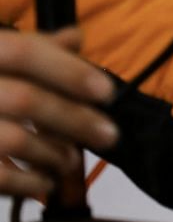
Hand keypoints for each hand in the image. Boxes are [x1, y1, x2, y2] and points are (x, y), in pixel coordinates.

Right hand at [0, 27, 117, 199]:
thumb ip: (30, 47)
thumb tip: (76, 37)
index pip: (24, 51)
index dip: (68, 69)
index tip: (107, 92)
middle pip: (25, 99)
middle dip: (74, 119)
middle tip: (109, 135)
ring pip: (12, 139)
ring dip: (53, 152)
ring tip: (72, 160)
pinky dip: (27, 183)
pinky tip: (44, 184)